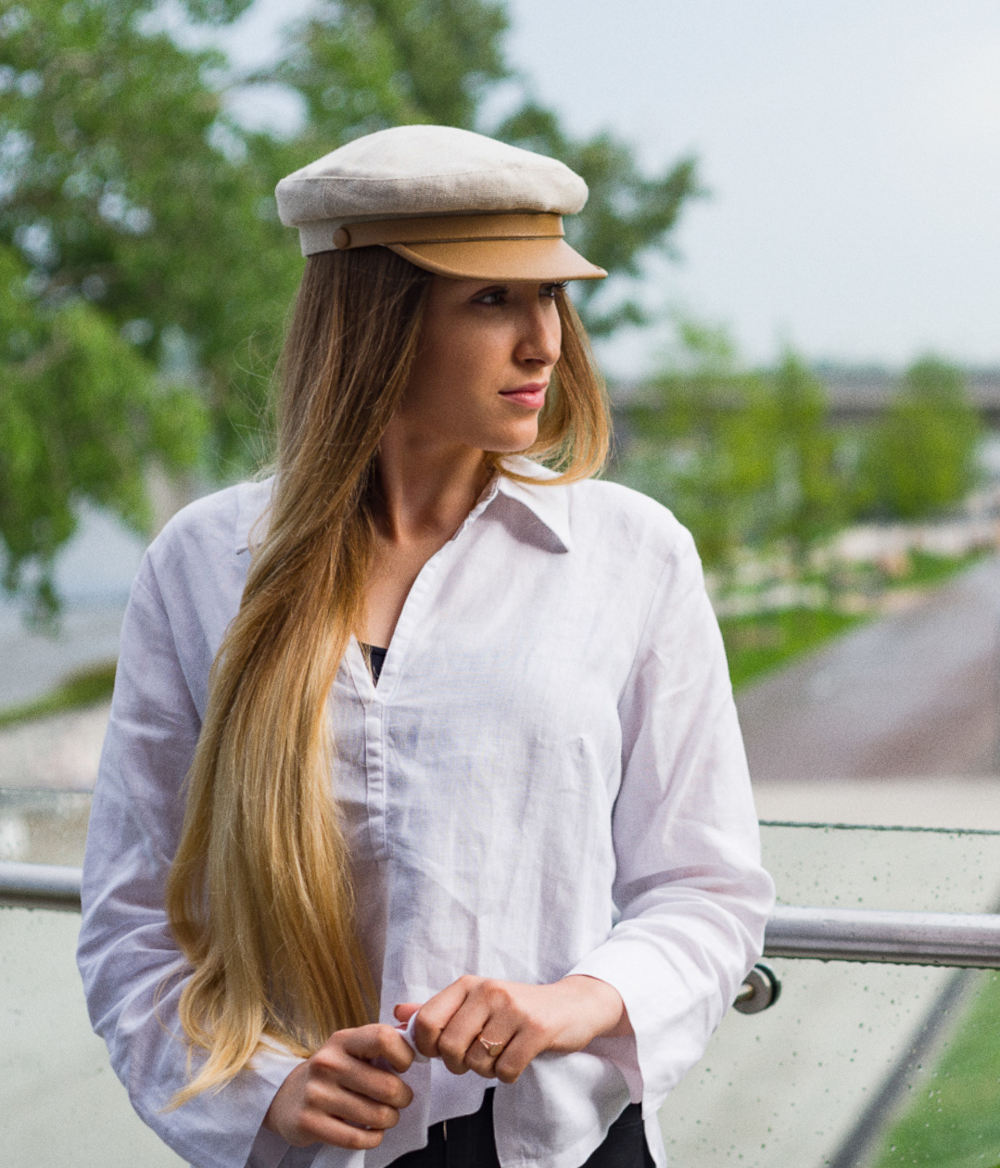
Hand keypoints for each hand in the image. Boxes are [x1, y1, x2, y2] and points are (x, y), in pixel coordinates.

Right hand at [264, 1024, 413, 1149]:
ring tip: (386, 1116)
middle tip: (400, 1100)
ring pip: (376, 1115)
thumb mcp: (351, 1048)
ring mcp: (317, 1094)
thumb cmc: (333, 1071)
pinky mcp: (309, 1123)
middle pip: (387, 1085)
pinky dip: (373, 1138)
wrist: (287, 1097)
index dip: (404, 1055)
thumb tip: (418, 1041)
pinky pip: (356, 1138)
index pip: (384, 1038)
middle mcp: (328, 1063)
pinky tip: (373, 1133)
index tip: (403, 1067)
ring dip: (390, 1119)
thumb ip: (381, 1043)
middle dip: (403, 1097)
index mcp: (343, 1040)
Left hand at [394, 975, 628, 1084]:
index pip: (426, 1022)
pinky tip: (516, 1058)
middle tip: (474, 1058)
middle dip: (459, 1064)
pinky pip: (506, 1070)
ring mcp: (514, 1009)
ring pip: (478, 1062)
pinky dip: (507, 1074)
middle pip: (450, 1047)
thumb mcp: (474, 1001)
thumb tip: (397, 1013)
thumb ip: (436, 1009)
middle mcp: (488, 991)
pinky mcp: (537, 1029)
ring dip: (486, 1070)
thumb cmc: (515, 1007)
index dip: (428, 1047)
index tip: (443, 1051)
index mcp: (468, 984)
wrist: (569, 1005)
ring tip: (499, 1054)